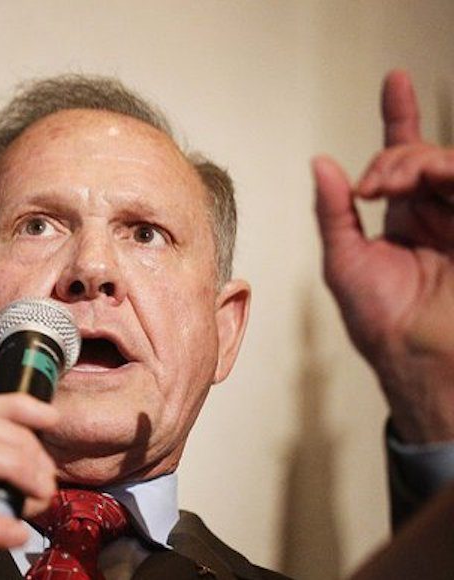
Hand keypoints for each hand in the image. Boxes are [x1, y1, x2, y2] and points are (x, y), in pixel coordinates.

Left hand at [312, 69, 453, 443]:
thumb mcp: (344, 260)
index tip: (395, 80)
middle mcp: (438, 214)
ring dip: (420, 162)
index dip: (400, 117)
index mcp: (405, 218)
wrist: (418, 361)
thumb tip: (322, 163)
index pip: (405, 157)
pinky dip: (451, 173)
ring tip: (393, 184)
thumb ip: (335, 211)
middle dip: (398, 155)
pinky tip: (431, 181)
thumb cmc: (379, 322)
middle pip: (425, 156)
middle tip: (372, 183)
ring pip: (453, 165)